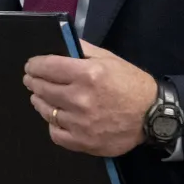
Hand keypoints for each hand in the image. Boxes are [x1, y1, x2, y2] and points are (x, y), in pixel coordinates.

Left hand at [24, 41, 157, 157]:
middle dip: (33, 81)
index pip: (47, 67)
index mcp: (87, 74)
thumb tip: (61, 41)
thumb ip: (83, 49)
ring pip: (46, 110)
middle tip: (31, 80)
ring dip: (39, 101)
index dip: (34, 65)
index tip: (31, 66)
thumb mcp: (109, 59)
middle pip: (42, 88)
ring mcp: (80, 122)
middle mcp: (80, 98)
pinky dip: (52, 124)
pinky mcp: (83, 142)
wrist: (153, 116)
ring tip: (40, 97)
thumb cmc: (131, 84)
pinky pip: (55, 133)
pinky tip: (55, 117)